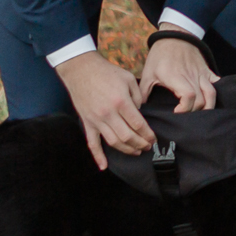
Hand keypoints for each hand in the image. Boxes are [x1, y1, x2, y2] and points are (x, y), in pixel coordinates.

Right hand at [54, 50, 155, 169]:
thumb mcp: (128, 78)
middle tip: (148, 146)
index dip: (148, 134)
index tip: (153, 138)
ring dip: (126, 150)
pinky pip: (92, 143)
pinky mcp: (87, 122)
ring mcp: (96, 120)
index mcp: (121, 102)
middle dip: (140, 144)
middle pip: (127, 137)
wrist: (81, 69)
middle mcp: (108, 113)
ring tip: (136, 152)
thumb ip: (137, 96)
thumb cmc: (107, 72)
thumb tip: (140, 112)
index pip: (138, 124)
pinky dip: (97, 156)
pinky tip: (104, 166)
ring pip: (113, 142)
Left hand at [139, 32, 218, 113]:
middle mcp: (191, 76)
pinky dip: (216, 93)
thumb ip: (143, 91)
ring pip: (211, 94)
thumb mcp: (148, 72)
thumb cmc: (160, 54)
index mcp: (176, 77)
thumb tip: (139, 108)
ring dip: (207, 106)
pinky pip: (217, 83)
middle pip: (201, 100)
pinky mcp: (206, 70)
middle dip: (194, 112)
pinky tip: (210, 100)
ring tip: (199, 113)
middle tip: (184, 115)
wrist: (175, 34)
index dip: (185, 109)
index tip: (176, 113)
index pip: (189, 96)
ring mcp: (201, 73)